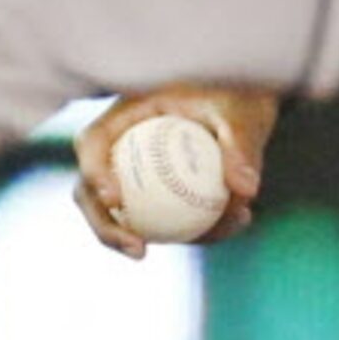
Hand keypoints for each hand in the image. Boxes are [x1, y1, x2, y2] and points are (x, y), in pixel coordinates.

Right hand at [71, 86, 278, 258]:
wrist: (247, 95)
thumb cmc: (237, 90)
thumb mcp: (241, 110)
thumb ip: (242, 143)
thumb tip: (245, 189)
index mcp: (126, 113)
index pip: (93, 142)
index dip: (93, 171)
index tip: (116, 199)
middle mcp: (122, 144)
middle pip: (91, 188)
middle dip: (105, 226)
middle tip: (138, 249)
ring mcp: (136, 172)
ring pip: (122, 214)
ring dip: (142, 240)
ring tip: (196, 243)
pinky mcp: (159, 192)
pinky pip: (164, 219)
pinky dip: (192, 230)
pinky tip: (234, 225)